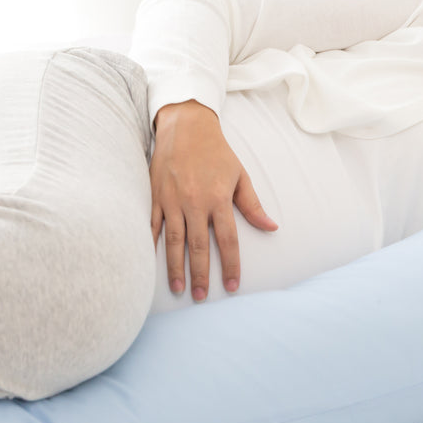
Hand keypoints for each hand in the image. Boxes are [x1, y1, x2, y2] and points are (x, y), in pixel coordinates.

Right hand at [150, 101, 277, 300]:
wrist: (185, 126)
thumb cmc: (216, 152)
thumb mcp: (240, 175)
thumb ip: (252, 205)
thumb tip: (271, 227)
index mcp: (219, 198)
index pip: (227, 240)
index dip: (231, 265)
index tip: (232, 286)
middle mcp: (195, 202)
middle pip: (199, 246)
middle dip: (201, 274)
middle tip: (201, 297)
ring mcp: (172, 200)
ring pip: (173, 240)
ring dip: (175, 267)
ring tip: (179, 288)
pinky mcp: (155, 196)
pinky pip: (152, 225)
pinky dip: (152, 244)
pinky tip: (151, 263)